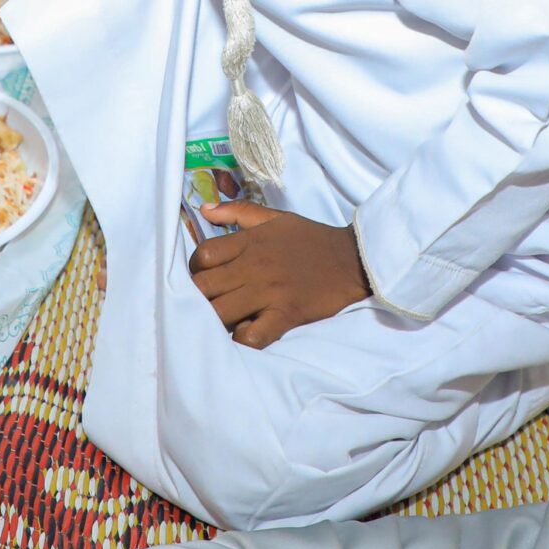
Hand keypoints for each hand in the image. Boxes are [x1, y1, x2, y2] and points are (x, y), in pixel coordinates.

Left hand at [187, 202, 371, 348]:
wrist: (353, 260)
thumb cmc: (311, 238)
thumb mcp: (275, 217)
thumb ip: (237, 211)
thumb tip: (204, 209)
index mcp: (249, 242)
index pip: (202, 255)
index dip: (195, 269)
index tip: (203, 276)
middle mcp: (253, 266)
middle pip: (203, 286)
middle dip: (197, 296)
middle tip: (207, 302)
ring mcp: (269, 292)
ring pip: (220, 312)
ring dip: (214, 319)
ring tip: (221, 319)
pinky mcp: (285, 315)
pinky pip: (253, 336)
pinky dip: (242, 339)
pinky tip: (244, 333)